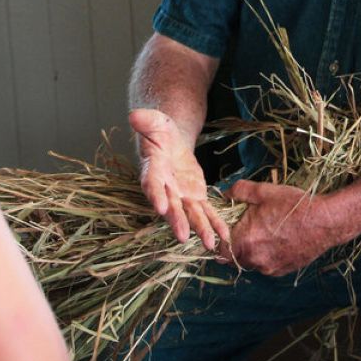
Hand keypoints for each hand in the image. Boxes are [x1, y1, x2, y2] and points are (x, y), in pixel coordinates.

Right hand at [130, 108, 230, 249]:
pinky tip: (225, 238)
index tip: (160, 207)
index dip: (155, 195)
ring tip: (210, 245)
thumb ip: (147, 121)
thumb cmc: (160, 132)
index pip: (151, 184)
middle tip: (183, 235)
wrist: (170, 142)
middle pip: (171, 206)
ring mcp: (181, 195)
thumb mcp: (156, 122)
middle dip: (177, 221)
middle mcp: (165, 188)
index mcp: (153, 170)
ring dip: (200, 229)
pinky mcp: (195, 197)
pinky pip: (207, 212)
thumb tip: (134, 115)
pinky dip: (216, 224)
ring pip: (191, 214)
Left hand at [222, 181, 335, 276]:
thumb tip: (224, 193)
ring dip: (251, 250)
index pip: (219, 250)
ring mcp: (268, 268)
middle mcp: (254, 259)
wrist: (325, 221)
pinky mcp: (281, 271)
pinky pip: (265, 265)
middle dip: (235, 244)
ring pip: (250, 262)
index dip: (220, 240)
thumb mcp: (264, 191)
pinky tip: (278, 239)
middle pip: (233, 258)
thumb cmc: (294, 205)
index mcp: (245, 241)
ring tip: (265, 231)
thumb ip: (239, 191)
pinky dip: (266, 255)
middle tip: (245, 227)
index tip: (226, 229)